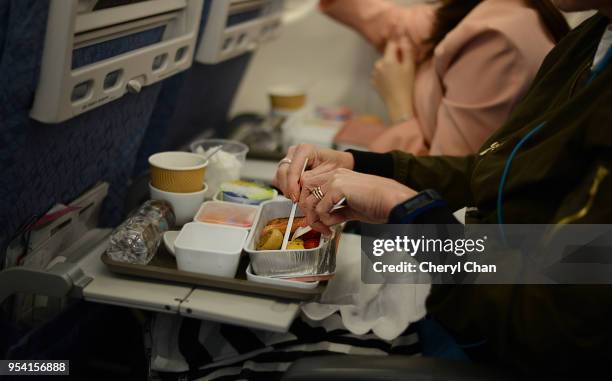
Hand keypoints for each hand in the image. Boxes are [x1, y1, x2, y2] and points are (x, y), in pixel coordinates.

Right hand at [273, 144, 353, 201]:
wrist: (338, 164)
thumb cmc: (337, 165)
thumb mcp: (330, 171)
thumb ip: (314, 178)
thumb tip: (301, 185)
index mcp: (304, 150)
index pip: (292, 169)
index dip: (292, 185)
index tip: (296, 198)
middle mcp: (294, 153)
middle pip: (282, 172)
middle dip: (288, 189)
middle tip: (297, 201)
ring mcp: (289, 160)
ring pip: (279, 177)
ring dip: (286, 190)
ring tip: (298, 199)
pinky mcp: (286, 169)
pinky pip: (279, 180)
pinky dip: (286, 189)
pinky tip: (296, 194)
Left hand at [299, 168, 416, 233]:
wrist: (393, 202)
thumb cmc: (378, 205)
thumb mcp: (350, 208)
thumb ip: (334, 210)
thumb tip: (319, 219)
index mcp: (338, 176)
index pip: (310, 187)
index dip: (309, 205)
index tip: (316, 221)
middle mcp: (334, 174)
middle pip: (305, 192)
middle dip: (308, 212)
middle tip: (319, 228)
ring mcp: (335, 179)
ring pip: (310, 201)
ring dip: (316, 220)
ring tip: (326, 230)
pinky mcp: (338, 187)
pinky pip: (320, 209)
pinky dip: (325, 221)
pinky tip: (335, 226)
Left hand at [371, 36, 415, 123]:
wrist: (398, 104)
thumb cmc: (406, 85)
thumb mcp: (410, 66)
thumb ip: (407, 50)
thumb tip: (403, 38)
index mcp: (387, 60)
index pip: (391, 44)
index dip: (398, 45)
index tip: (404, 51)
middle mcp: (378, 65)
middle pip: (387, 55)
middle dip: (394, 57)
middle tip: (403, 67)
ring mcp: (374, 74)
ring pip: (382, 64)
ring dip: (389, 66)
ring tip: (397, 76)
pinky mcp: (373, 82)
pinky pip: (379, 73)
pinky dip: (384, 75)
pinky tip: (391, 82)